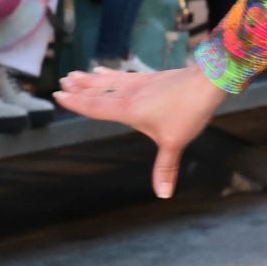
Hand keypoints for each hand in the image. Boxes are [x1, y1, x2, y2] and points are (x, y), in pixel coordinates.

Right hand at [54, 66, 227, 198]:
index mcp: (128, 108)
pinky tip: (107, 72)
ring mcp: (141, 83)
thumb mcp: (175, 142)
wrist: (208, 81)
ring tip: (77, 74)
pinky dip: (112, 74)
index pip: (95, 105)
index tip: (58, 95)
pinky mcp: (152, 78)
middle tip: (62, 82)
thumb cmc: (189, 110)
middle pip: (99, 90)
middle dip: (80, 88)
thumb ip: (165, 167)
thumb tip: (163, 194)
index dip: (76, 102)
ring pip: (110, 81)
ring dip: (92, 79)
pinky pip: (125, 76)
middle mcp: (130, 93)